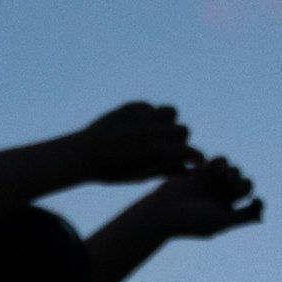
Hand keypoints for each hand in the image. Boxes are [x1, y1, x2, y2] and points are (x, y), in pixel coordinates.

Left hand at [74, 97, 197, 180]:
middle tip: (169, 147)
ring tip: (158, 130)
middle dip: (179, 140)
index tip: (195, 161)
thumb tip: (188, 171)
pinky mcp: (134, 106)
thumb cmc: (115, 171)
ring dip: (169, 121)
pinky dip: (149, 116)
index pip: (191, 152)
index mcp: (160, 153)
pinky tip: (137, 126)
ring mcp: (146, 117)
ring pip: (172, 112)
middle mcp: (156, 132)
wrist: (86, 154)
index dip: (196, 158)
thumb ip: (167, 170)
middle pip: (184, 130)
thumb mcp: (143, 175)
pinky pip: (151, 108)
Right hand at [158, 151, 263, 239]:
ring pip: (233, 170)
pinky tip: (214, 168)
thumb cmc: (191, 221)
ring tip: (222, 176)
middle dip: (241, 181)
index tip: (253, 200)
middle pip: (243, 182)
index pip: (250, 201)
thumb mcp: (221, 222)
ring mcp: (211, 184)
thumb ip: (242, 217)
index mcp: (228, 212)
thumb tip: (262, 214)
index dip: (256, 199)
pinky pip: (219, 161)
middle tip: (231, 185)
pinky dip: (221, 162)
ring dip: (232, 171)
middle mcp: (221, 198)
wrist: (163, 212)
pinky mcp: (201, 172)